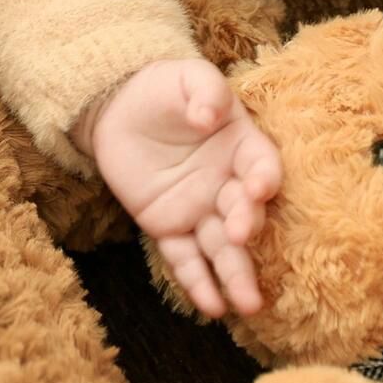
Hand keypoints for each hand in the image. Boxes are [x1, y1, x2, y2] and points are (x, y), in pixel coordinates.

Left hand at [81, 58, 281, 317]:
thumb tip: (207, 116)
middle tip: (240, 236)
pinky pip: (185, 258)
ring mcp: (200, 210)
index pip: (261, 166)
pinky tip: (210, 306)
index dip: (263, 177)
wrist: (119, 107)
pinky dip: (197, 282)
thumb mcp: (186, 76)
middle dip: (245, 227)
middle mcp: (228, 184)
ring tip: (248, 304)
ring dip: (236, 276)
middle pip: (244, 212)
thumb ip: (204, 90)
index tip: (258, 188)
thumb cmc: (163, 89)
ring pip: (222, 248)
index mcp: (241, 147)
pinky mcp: (169, 227)